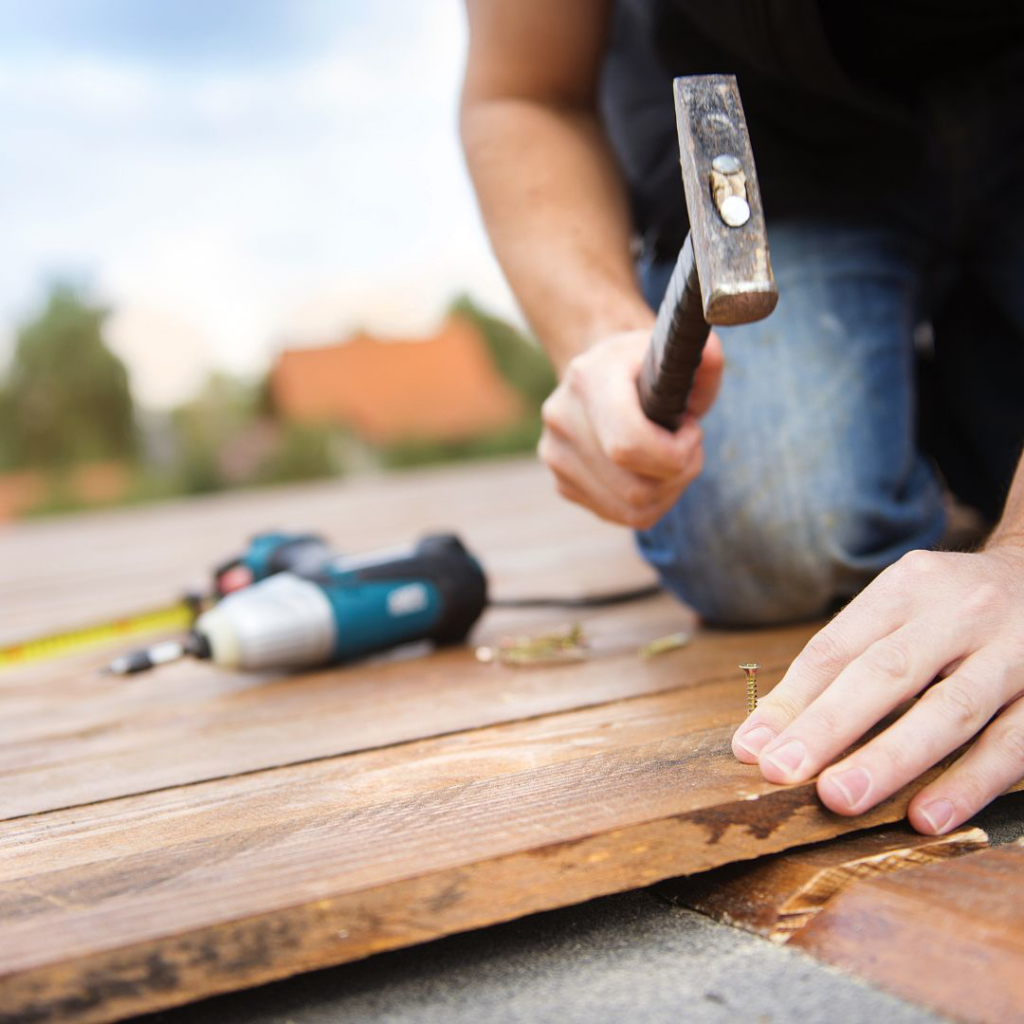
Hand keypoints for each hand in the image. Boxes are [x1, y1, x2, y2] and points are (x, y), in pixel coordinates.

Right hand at [538, 329, 723, 528]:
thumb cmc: (644, 367)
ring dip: (669, 491)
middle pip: (635, 488)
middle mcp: (562, 419)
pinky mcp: (562, 483)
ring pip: (632, 508)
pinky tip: (653, 472)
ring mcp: (556, 455)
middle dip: (679, 474)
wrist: (599, 374)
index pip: (628, 445)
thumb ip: (704, 360)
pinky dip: (651, 502)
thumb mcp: (677, 355)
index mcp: (589, 379)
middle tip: (689, 447)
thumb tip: (712, 354)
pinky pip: (621, 515)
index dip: (674, 453)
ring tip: (673, 458)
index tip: (692, 430)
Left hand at [731, 544, 1023, 833]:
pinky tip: (926, 816)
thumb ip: (837, 668)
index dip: (792, 700)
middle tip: (782, 772)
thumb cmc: (954, 610)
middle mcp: (961, 613)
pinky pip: (1012, 744)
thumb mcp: (900, 612)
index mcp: (909, 586)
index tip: (752, 749)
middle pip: (886, 672)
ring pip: (949, 710)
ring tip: (839, 798)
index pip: (839, 646)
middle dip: (830, 726)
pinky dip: (968, 783)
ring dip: (891, 758)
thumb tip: (759, 738)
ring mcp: (1014, 652)